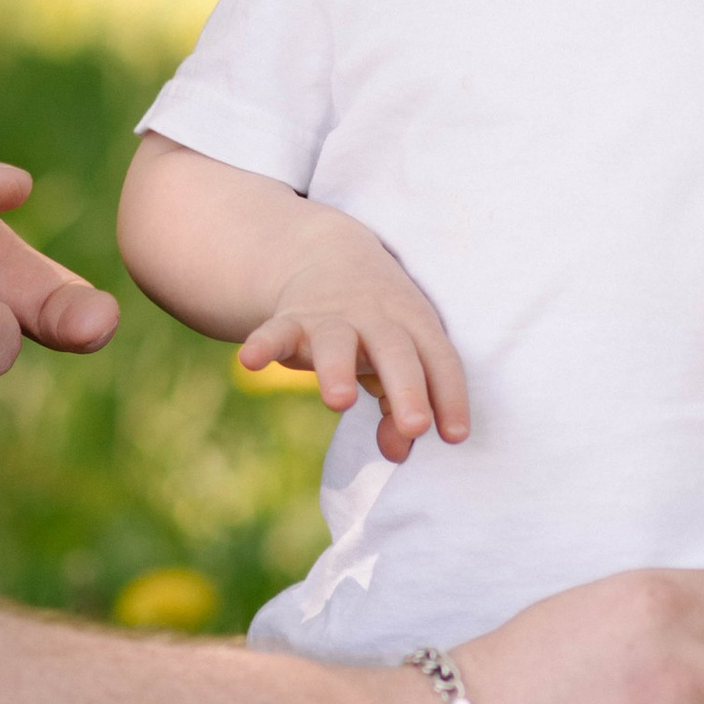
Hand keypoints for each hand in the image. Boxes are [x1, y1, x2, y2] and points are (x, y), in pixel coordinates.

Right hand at [239, 218, 469, 464]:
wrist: (329, 251)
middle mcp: (377, 318)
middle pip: (396, 351)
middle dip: (408, 388)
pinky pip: (276, 331)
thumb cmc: (378, 325)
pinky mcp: (290, 319)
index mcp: (414, 325)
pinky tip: (248, 361)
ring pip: (337, 341)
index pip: (440, 359)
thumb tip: (398, 452)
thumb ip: (399, 408)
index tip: (455, 436)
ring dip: (338, 370)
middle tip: (416, 427)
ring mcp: (332, 317)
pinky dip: (262, 345)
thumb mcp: (397, 361)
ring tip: (339, 402)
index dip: (450, 396)